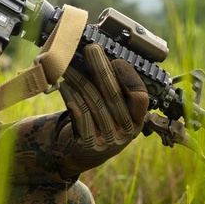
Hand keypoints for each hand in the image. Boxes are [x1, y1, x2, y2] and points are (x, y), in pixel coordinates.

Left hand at [52, 43, 148, 177]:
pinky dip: (72, 97)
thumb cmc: (96, 123)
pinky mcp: (90, 144)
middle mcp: (126, 132)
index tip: (115, 60)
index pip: (140, 96)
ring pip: (94, 102)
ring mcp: (109, 140)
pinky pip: (81, 114)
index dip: (129, 77)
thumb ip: (111, 89)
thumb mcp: (111, 111)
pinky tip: (64, 86)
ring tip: (69, 66)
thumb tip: (99, 56)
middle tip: (90, 49)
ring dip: (80, 80)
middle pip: (114, 94)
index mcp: (136, 120)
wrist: (78, 154)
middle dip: (101, 68)